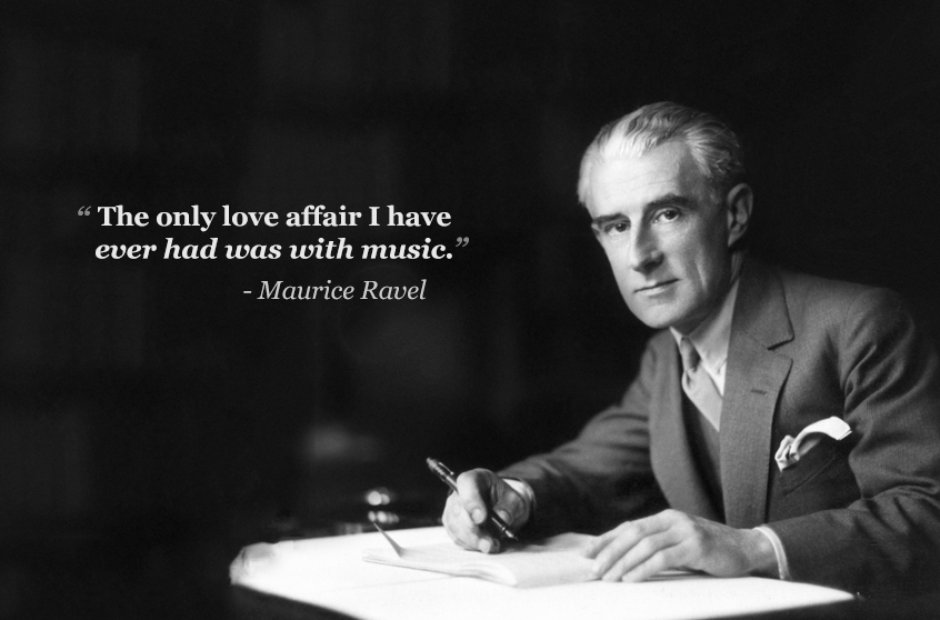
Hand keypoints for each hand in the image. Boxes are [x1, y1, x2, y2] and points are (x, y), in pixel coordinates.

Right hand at [441, 468, 530, 553]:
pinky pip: (457, 537)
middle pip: (458, 509)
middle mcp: (459, 492)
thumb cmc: (505, 500)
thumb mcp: (515, 500)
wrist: (500, 508)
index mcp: (475, 478)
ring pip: (456, 526)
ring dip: (473, 540)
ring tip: (491, 546)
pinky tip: (484, 546)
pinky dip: (471, 545)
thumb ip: (510, 507)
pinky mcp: (452, 524)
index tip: (481, 518)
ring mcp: (452, 508)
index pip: (467, 484)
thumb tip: (503, 517)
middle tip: (489, 541)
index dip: (471, 501)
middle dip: (474, 529)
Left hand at [584, 509, 775, 581]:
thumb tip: (623, 558)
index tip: (586, 554)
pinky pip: (663, 557)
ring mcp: (685, 530)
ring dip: (624, 562)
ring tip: (610, 578)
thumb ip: (657, 545)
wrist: (746, 549)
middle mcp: (672, 519)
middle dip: (610, 552)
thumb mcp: (679, 543)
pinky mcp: (696, 546)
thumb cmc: (709, 551)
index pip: (628, 527)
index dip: (606, 540)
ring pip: (645, 545)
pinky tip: (632, 578)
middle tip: (594, 569)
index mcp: (665, 517)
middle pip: (633, 533)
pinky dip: (644, 568)